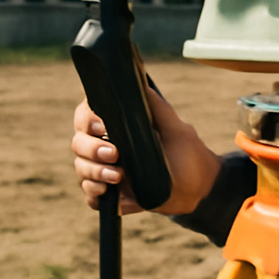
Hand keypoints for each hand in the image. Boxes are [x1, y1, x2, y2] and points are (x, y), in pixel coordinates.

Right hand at [71, 84, 221, 216]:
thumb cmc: (188, 154)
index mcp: (117, 126)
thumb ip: (157, 107)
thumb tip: (140, 83)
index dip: (87, 119)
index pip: (86, 115)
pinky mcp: (110, 195)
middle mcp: (105, 146)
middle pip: (79, 142)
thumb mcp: (176, 129)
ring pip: (81, 168)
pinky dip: (94, 193)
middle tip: (114, 154)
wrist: (200, 190)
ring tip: (118, 176)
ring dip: (94, 171)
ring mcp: (106, 171)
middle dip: (92, 148)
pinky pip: (90, 194)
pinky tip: (107, 192)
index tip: (102, 125)